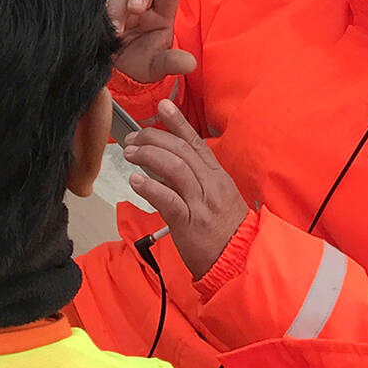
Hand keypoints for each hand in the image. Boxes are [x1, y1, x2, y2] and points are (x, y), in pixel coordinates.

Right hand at [109, 0, 197, 84]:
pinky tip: (103, 33)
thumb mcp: (161, 66)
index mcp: (161, 15)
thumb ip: (173, 63)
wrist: (122, 77)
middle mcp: (142, 9)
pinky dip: (102, 20)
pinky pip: (100, 13)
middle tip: (136, 8)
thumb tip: (190, 63)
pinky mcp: (104, 20)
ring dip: (117, 11)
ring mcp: (122, 13)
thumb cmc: (146, 64)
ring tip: (117, 30)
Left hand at [124, 99, 250, 279]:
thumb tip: (170, 161)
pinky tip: (135, 180)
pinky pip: (169, 200)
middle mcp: (210, 184)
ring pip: (174, 168)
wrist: (238, 261)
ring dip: (148, 156)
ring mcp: (200, 203)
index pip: (195, 143)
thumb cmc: (225, 231)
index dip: (177, 123)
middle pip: (180, 150)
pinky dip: (150, 187)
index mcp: (217, 176)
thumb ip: (198, 179)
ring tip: (129, 153)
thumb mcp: (218, 198)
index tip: (162, 107)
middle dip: (153, 138)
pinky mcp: (190, 222)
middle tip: (132, 139)